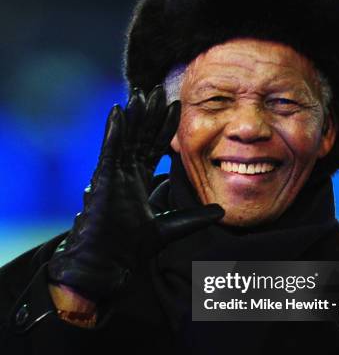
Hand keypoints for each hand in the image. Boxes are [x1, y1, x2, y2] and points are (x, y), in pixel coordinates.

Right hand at [47, 87, 223, 303]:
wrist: (106, 264)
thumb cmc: (130, 248)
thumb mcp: (170, 228)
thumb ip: (193, 218)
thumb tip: (220, 211)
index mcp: (139, 181)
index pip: (154, 148)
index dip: (165, 129)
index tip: (176, 108)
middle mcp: (125, 174)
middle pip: (140, 137)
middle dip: (150, 115)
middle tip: (159, 91)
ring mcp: (113, 174)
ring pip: (126, 138)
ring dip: (134, 116)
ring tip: (142, 93)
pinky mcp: (103, 179)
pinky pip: (110, 149)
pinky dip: (115, 130)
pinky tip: (120, 111)